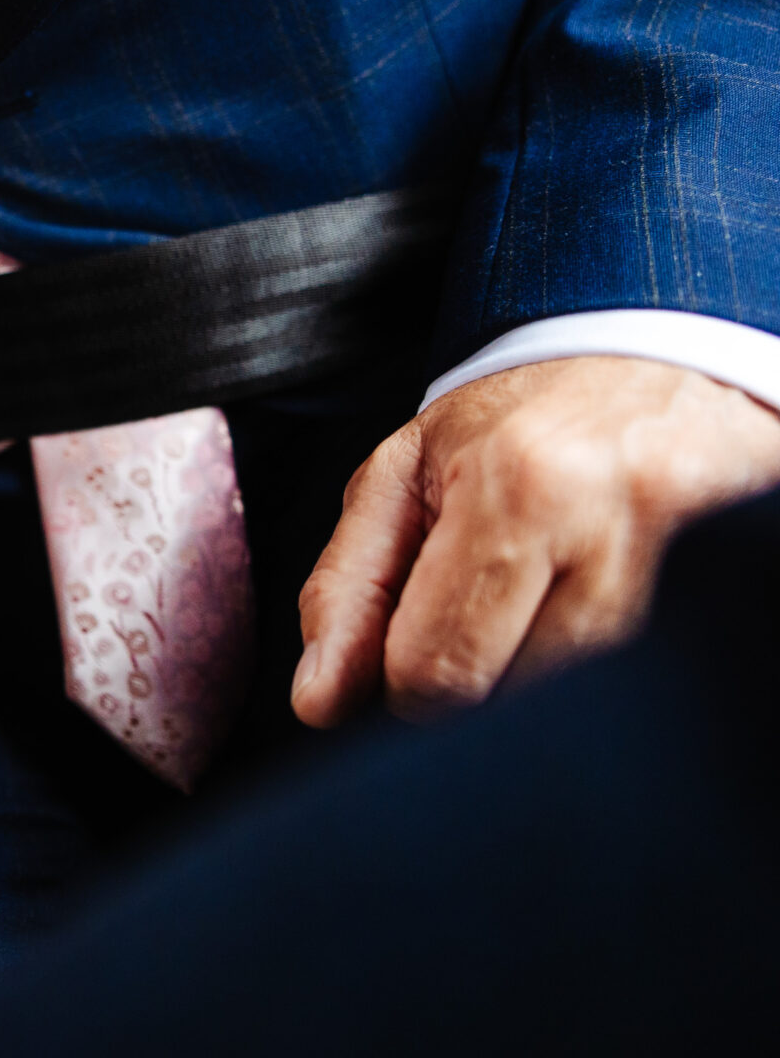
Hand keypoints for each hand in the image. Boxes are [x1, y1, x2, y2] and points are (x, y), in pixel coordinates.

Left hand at [295, 357, 779, 723]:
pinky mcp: (738, 573)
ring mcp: (699, 556)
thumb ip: (348, 590)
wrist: (650, 353)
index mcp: (521, 488)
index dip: (409, 683)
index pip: (442, 673)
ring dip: (545, 672)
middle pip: (519, 700)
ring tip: (542, 594)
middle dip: (482, 679)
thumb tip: (319, 702)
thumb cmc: (517, 417)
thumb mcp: (402, 477)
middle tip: (485, 607)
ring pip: (587, 704)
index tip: (416, 645)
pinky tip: (594, 604)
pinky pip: (654, 675)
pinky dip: (613, 670)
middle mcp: (619, 523)